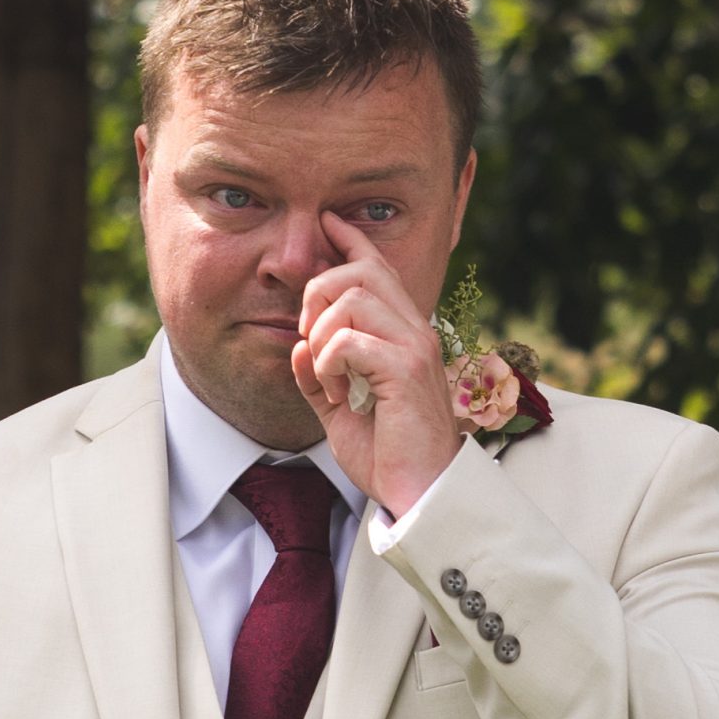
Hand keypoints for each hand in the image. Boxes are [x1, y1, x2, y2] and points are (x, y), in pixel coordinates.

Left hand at [292, 215, 461, 517]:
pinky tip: (336, 393)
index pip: (379, 269)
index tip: (328, 223)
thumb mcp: (340, 413)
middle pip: (359, 271)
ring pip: (352, 297)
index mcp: (404, 335)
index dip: (351, 240)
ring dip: (321, 334)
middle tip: (309, 339)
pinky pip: (349, 340)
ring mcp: (414, 347)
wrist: (420, 494)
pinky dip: (329, 363)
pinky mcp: (405, 370)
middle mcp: (415, 331)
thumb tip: (297, 348)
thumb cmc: (389, 456)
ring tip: (326, 375)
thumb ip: (319, 378)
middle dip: (318, 294)